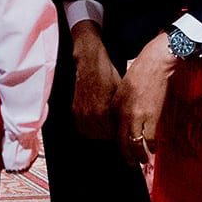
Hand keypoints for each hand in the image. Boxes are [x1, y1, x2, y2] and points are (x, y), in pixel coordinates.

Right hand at [70, 21, 121, 140]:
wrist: (90, 63)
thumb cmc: (108, 76)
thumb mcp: (121, 95)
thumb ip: (121, 113)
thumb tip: (127, 125)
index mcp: (104, 112)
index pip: (113, 136)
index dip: (120, 135)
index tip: (123, 133)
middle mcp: (91, 115)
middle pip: (102, 137)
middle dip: (110, 135)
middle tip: (115, 130)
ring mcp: (81, 113)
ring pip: (91, 134)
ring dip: (98, 133)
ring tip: (105, 127)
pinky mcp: (74, 110)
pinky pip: (81, 128)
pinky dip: (88, 128)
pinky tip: (95, 122)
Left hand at [112, 32, 177, 165]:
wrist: (153, 66)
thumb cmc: (137, 77)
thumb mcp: (120, 92)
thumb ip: (118, 110)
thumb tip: (119, 125)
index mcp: (115, 108)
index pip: (112, 133)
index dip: (116, 145)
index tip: (120, 152)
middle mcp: (124, 114)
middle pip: (122, 142)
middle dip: (126, 156)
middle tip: (130, 163)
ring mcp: (138, 116)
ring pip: (136, 144)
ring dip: (140, 155)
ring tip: (142, 160)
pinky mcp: (152, 116)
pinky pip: (150, 138)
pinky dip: (152, 146)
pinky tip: (154, 149)